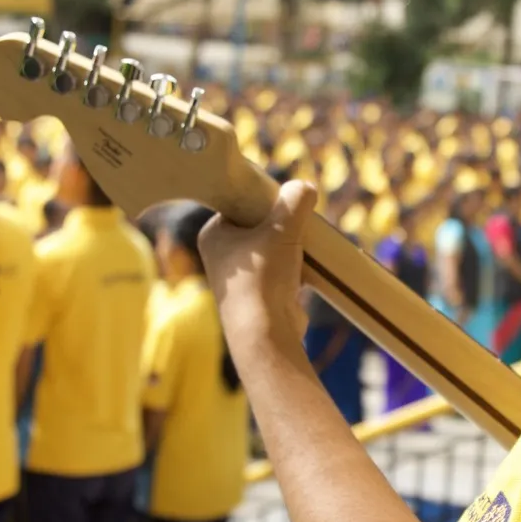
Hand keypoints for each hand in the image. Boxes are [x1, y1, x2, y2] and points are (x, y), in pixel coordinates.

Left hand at [200, 179, 316, 348]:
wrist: (265, 334)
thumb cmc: (263, 278)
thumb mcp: (281, 229)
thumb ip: (294, 201)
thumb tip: (305, 187)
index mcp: (213, 235)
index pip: (241, 204)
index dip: (265, 200)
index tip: (286, 202)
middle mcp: (222, 256)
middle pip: (260, 226)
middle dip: (283, 226)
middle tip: (300, 223)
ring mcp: (241, 278)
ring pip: (273, 249)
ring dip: (293, 247)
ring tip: (304, 248)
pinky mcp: (261, 296)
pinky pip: (282, 271)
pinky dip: (297, 268)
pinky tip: (307, 269)